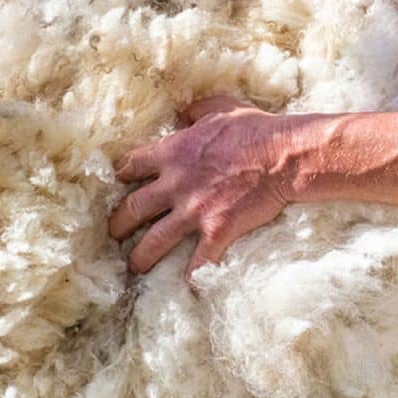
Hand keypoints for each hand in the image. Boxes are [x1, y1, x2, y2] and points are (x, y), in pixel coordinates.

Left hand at [108, 96, 300, 279]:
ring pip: (154, 240)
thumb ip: (196, 111)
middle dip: (118, 224)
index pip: (131, 165)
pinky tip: (185, 289)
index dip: (121, 176)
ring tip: (134, 267)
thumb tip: (182, 115)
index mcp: (173, 152)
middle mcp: (175, 183)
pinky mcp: (216, 231)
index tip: (118, 186)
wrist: (284, 156)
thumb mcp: (222, 108)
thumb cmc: (257, 129)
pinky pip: (197, 261)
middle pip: (133, 208)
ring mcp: (194, 210)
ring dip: (141, 257)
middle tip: (114, 234)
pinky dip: (190, 277)